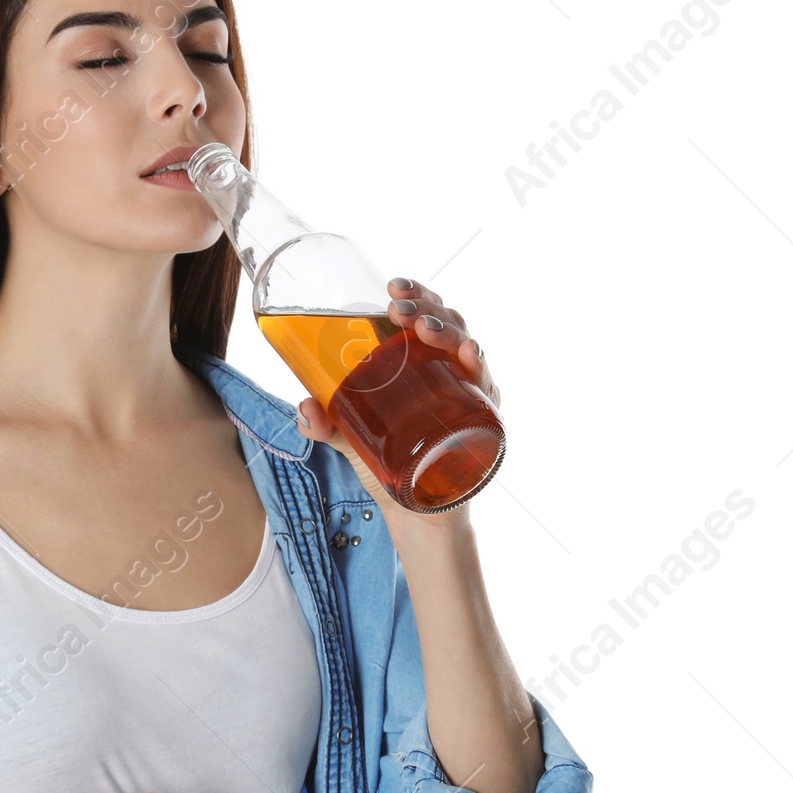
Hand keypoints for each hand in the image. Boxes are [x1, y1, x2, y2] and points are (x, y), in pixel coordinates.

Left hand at [294, 277, 499, 519]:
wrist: (414, 508)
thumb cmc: (385, 460)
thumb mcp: (348, 438)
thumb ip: (324, 422)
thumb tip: (304, 405)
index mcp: (419, 361)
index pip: (422, 314)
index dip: (414, 294)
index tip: (392, 285)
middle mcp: (447, 369)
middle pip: (445, 322)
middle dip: (426, 306)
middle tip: (399, 307)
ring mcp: (467, 391)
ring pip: (466, 345)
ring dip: (448, 330)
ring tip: (424, 328)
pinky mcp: (482, 419)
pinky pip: (487, 389)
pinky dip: (479, 369)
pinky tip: (469, 356)